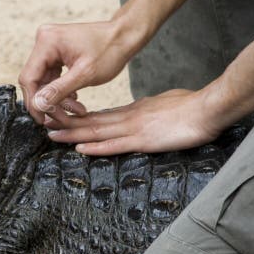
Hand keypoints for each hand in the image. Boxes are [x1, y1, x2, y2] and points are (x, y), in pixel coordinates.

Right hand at [18, 20, 140, 123]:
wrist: (125, 36)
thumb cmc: (110, 50)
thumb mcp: (85, 75)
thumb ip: (58, 91)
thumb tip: (38, 105)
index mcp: (47, 42)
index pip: (29, 78)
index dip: (33, 102)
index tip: (42, 119)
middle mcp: (43, 40)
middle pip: (35, 80)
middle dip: (48, 102)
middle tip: (63, 119)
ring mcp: (49, 45)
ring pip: (44, 81)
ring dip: (57, 98)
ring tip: (76, 110)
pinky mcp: (56, 52)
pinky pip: (51, 76)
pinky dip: (61, 90)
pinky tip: (74, 99)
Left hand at [46, 89, 224, 154]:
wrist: (207, 108)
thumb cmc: (191, 106)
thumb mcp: (163, 105)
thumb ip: (149, 111)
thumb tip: (142, 114)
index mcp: (134, 110)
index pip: (102, 115)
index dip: (81, 118)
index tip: (63, 118)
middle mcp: (128, 117)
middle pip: (93, 122)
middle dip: (68, 124)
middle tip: (46, 124)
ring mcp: (134, 129)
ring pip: (97, 132)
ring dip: (73, 135)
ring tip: (52, 135)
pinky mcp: (144, 140)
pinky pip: (115, 145)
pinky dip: (96, 147)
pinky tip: (80, 149)